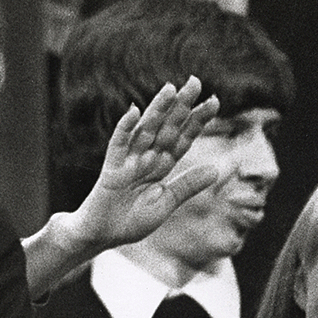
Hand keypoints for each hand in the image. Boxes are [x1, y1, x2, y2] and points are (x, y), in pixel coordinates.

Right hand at [69, 77, 218, 250]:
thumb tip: (215, 169)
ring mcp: (129, 161)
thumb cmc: (131, 222)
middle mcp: (147, 158)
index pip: (182, 138)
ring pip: (146, 130)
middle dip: (181, 106)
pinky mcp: (112, 168)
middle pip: (167, 128)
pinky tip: (134, 111)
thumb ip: (187, 185)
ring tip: (171, 89)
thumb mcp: (165, 203)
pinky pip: (119, 144)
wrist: (102, 236)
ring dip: (157, 110)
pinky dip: (125, 128)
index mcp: (161, 166)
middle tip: (196, 81)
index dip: (197, 121)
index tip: (214, 101)